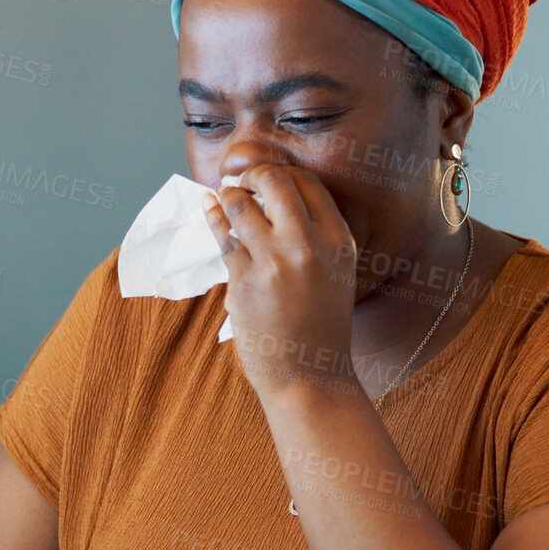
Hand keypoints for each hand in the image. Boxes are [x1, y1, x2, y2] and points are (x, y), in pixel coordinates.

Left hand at [203, 163, 361, 398]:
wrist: (309, 377)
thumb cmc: (321, 326)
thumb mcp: (336, 274)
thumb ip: (317, 236)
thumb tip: (276, 196)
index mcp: (339, 241)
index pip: (308, 183)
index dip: (283, 172)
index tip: (267, 177)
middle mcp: (309, 245)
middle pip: (274, 181)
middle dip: (253, 173)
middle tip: (242, 180)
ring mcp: (274, 261)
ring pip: (241, 204)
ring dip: (228, 194)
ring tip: (223, 196)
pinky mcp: (244, 280)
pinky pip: (223, 236)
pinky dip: (213, 216)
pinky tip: (208, 208)